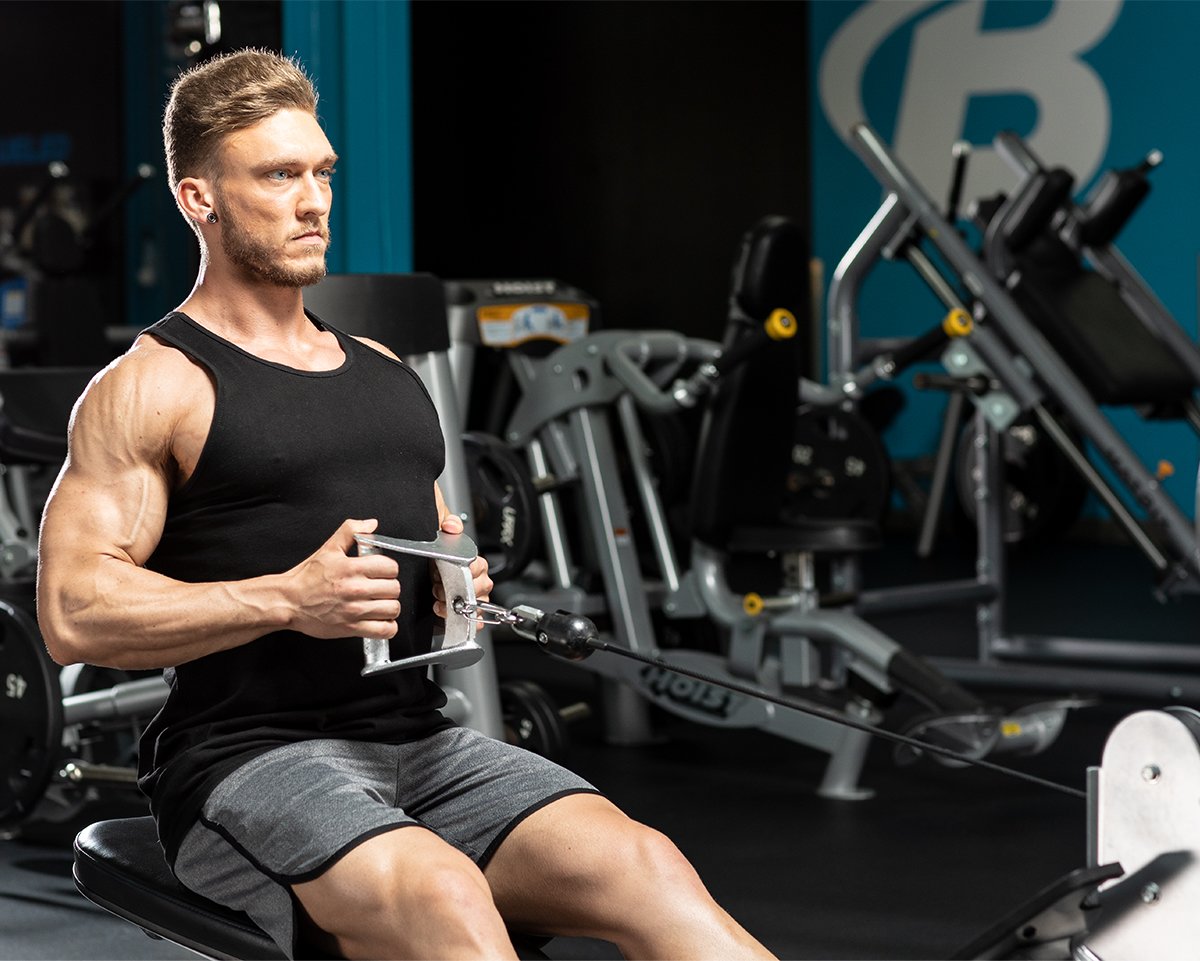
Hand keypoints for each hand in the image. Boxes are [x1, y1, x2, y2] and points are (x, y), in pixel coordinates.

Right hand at [283, 518, 400, 638]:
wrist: (288, 602)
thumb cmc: (306, 578)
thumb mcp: (328, 549)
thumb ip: (350, 532)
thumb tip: (370, 524)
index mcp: (351, 568)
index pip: (390, 567)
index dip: (389, 569)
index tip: (382, 572)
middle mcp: (355, 589)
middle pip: (394, 589)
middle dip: (390, 587)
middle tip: (380, 588)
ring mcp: (354, 611)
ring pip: (392, 609)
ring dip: (390, 607)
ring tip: (380, 603)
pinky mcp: (351, 628)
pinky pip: (384, 631)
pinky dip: (388, 627)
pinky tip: (380, 620)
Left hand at [432, 511, 491, 617]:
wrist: (420, 578)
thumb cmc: (433, 558)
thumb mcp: (437, 533)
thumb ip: (446, 523)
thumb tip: (452, 526)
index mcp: (474, 562)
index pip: (478, 566)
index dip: (463, 571)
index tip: (445, 573)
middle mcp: (477, 580)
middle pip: (480, 587)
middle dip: (458, 590)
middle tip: (438, 588)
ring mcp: (473, 598)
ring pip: (479, 605)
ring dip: (459, 606)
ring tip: (440, 603)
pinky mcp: (467, 615)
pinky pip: (477, 621)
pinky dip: (468, 622)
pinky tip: (453, 618)